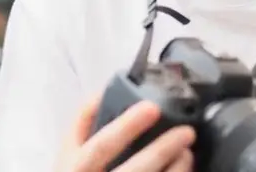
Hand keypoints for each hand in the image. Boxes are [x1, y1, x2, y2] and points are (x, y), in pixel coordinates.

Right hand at [57, 95, 194, 171]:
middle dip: (163, 149)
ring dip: (176, 169)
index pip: (102, 145)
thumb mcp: (69, 152)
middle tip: (186, 132)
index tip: (152, 108)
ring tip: (187, 154)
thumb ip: (82, 121)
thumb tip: (103, 92)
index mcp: (77, 167)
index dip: (127, 126)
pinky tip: (183, 171)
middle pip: (136, 169)